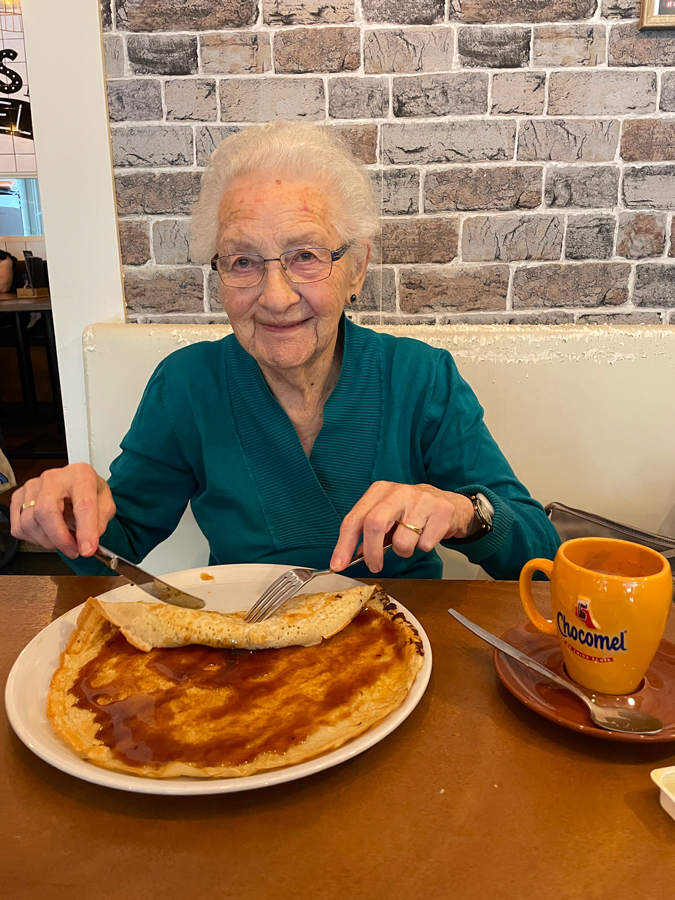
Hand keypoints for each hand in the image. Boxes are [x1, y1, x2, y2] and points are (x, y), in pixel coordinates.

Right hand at [9, 463, 115, 558]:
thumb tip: (88, 543)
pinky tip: (48, 534)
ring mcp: (32, 486)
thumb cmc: (89, 491)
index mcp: (80, 475)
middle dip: (60, 539)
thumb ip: (100, 524)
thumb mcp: (106, 504)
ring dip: (48, 541)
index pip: (82, 504)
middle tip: (73, 550)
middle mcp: (53, 478)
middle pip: (45, 512)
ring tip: (63, 541)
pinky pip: (19, 527)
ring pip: (29, 522)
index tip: (87, 549)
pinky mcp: (19, 497)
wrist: (75, 483)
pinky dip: (34, 538)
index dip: (85, 530)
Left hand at [330, 481, 475, 573]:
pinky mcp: (441, 512)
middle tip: (374, 566)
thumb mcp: (388, 515)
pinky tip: (428, 534)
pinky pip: (424, 545)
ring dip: (404, 551)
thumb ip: (369, 532)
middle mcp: (398, 492)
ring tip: (412, 540)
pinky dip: (423, 547)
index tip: (338, 565)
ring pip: (402, 542)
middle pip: (374, 525)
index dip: (343, 545)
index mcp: (379, 491)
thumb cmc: (412, 511)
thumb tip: (353, 555)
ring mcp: (421, 500)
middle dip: (372, 552)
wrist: (449, 503)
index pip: (354, 519)